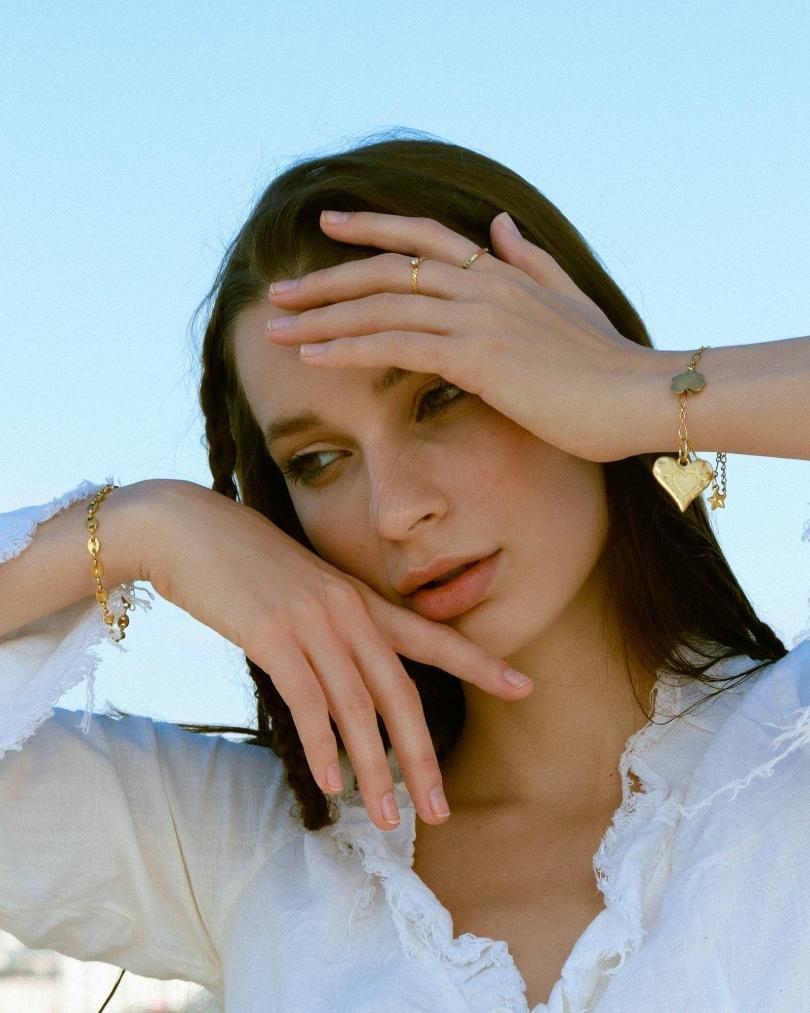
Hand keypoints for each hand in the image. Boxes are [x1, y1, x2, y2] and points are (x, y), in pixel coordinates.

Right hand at [145, 480, 533, 831]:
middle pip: (400, 691)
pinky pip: (308, 702)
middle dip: (423, 755)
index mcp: (360, 599)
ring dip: (376, 771)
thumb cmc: (243, 563)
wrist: (187, 527)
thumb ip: (332, 626)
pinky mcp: (272, 634)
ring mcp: (312, 621)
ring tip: (387, 820)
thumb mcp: (302, 588)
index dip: (479, 662)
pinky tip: (332, 784)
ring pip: (358, 708)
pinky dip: (323, 748)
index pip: (431, 636)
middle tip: (440, 809)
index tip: (523, 685)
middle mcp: (347, 609)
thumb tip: (346, 675)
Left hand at [267, 210, 648, 461]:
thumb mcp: (569, 301)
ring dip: (323, 318)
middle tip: (279, 293)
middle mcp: (483, 285)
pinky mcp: (476, 358)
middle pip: (386, 270)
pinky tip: (312, 358)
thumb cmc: (607, 362)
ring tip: (275, 329)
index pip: (424, 237)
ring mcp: (478, 318)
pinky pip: (397, 347)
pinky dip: (349, 350)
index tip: (328, 224)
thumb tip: (501, 225)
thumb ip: (531, 261)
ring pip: (382, 308)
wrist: (639, 397)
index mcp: (501, 272)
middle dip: (326, 281)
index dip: (373, 227)